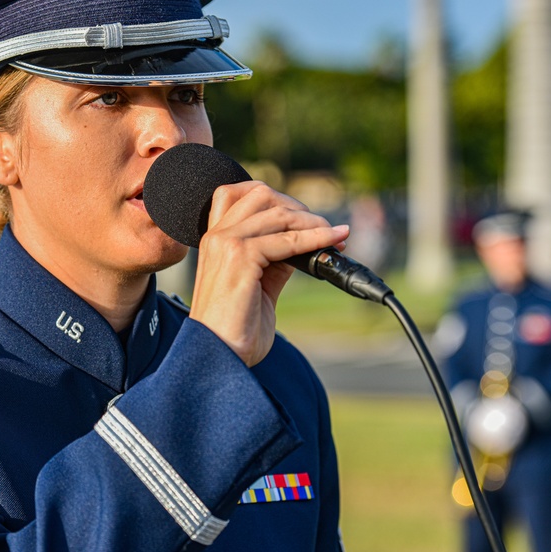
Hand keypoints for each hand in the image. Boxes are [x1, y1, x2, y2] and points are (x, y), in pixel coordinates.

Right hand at [188, 181, 349, 366]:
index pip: (241, 194)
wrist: (218, 357)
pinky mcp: (240, 257)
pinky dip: (316, 238)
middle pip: (262, 195)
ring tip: (337, 236)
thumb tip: (303, 244)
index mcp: (214, 240)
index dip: (277, 199)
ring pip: (279, 213)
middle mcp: (216, 236)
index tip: (306, 217)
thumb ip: (274, 260)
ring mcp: (225, 243)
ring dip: (314, 222)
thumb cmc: (235, 330)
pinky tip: (334, 242)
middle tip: (326, 229)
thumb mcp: (257, 285)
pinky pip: (288, 239)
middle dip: (299, 207)